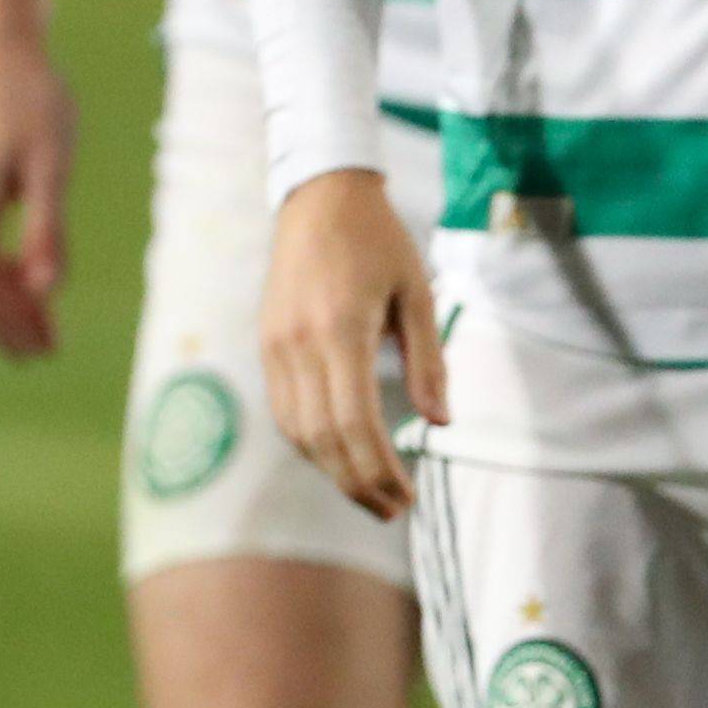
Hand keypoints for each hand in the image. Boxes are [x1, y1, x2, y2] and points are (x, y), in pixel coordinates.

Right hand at [0, 24, 77, 359]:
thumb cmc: (33, 101)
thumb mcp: (52, 169)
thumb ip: (47, 231)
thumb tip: (48, 291)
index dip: (8, 327)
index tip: (44, 352)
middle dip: (7, 323)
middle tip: (51, 353)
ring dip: (5, 300)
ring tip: (48, 328)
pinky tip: (32, 283)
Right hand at [259, 167, 447, 517]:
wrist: (318, 195)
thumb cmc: (380, 242)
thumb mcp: (419, 295)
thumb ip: (430, 362)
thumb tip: (440, 424)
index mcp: (339, 329)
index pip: (354, 422)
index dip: (379, 469)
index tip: (407, 498)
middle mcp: (298, 342)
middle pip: (322, 437)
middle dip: (357, 483)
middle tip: (393, 512)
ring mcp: (275, 344)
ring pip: (297, 429)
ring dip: (332, 471)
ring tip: (372, 497)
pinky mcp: (268, 343)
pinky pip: (285, 409)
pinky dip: (311, 443)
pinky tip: (342, 459)